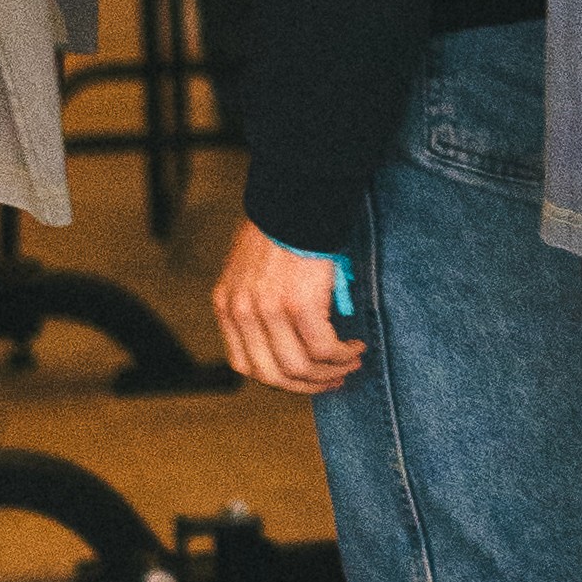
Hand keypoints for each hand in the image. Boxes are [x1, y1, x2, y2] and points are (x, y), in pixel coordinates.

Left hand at [217, 223, 361, 390]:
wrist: (296, 195)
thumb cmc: (282, 225)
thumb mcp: (251, 268)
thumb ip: (257, 302)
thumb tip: (286, 336)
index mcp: (227, 305)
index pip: (246, 366)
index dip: (279, 379)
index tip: (305, 377)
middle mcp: (243, 312)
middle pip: (273, 376)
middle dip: (308, 385)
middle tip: (334, 379)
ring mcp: (269, 311)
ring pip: (301, 368)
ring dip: (331, 372)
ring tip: (351, 361)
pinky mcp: (299, 305)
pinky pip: (324, 349)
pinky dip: (342, 354)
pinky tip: (355, 346)